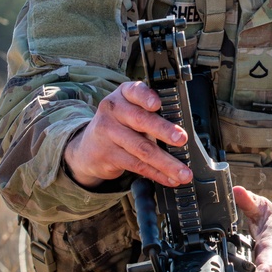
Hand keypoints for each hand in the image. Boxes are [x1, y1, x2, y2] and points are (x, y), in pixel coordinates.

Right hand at [64, 80, 191, 189]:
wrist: (88, 147)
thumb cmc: (119, 124)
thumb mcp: (130, 109)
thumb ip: (151, 114)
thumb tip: (181, 133)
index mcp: (124, 95)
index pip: (135, 91)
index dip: (146, 97)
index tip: (157, 104)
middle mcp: (114, 111)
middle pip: (140, 120)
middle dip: (164, 130)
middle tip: (182, 139)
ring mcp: (108, 133)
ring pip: (141, 148)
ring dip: (166, 162)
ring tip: (183, 172)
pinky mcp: (108, 155)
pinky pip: (137, 166)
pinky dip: (157, 174)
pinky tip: (170, 179)